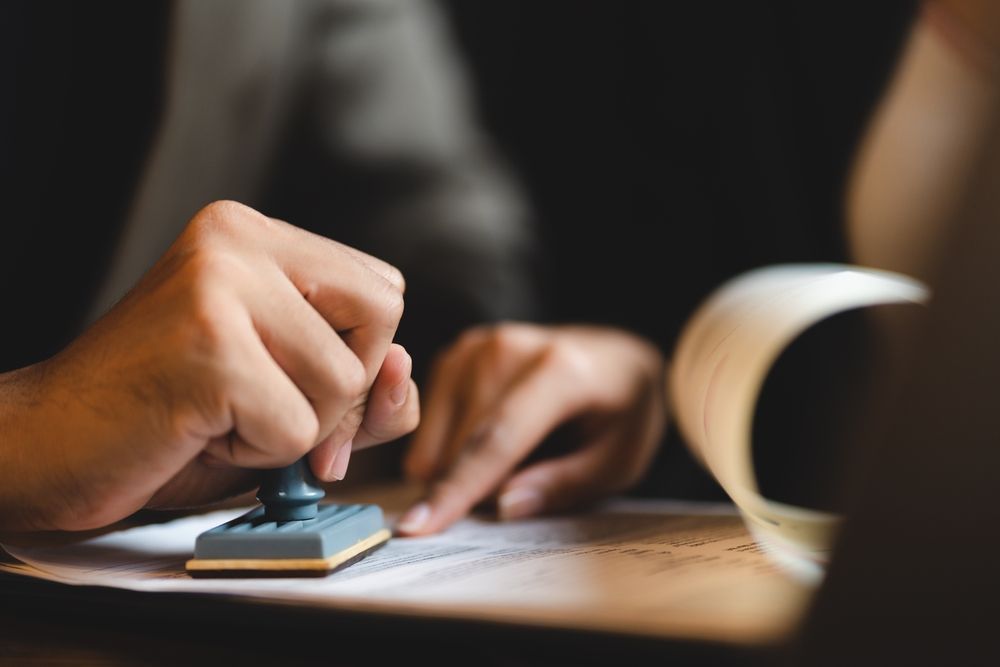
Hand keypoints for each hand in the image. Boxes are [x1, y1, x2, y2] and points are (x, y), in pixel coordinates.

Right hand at [0, 201, 418, 531]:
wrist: (48, 445)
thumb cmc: (170, 416)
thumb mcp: (284, 389)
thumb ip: (362, 385)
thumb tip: (405, 373)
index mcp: (253, 234)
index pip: (383, 289)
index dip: (361, 355)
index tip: (299, 385)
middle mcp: (237, 240)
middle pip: (385, 315)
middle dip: (339, 387)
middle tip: (260, 403)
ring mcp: (220, 286)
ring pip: (346, 380)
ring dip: (292, 427)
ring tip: (219, 413)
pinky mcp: (209, 347)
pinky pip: (298, 428)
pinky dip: (257, 455)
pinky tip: (199, 432)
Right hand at [396, 323, 666, 535]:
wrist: (614, 357)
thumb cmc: (621, 414)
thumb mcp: (620, 461)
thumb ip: (565, 484)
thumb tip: (502, 507)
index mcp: (561, 372)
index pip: (498, 439)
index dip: (458, 488)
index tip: (417, 528)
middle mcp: (508, 349)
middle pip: (462, 446)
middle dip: (480, 488)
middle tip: (530, 479)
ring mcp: (476, 347)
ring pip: (437, 442)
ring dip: (463, 469)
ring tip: (519, 452)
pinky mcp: (455, 353)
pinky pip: (426, 427)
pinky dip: (450, 448)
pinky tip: (490, 436)